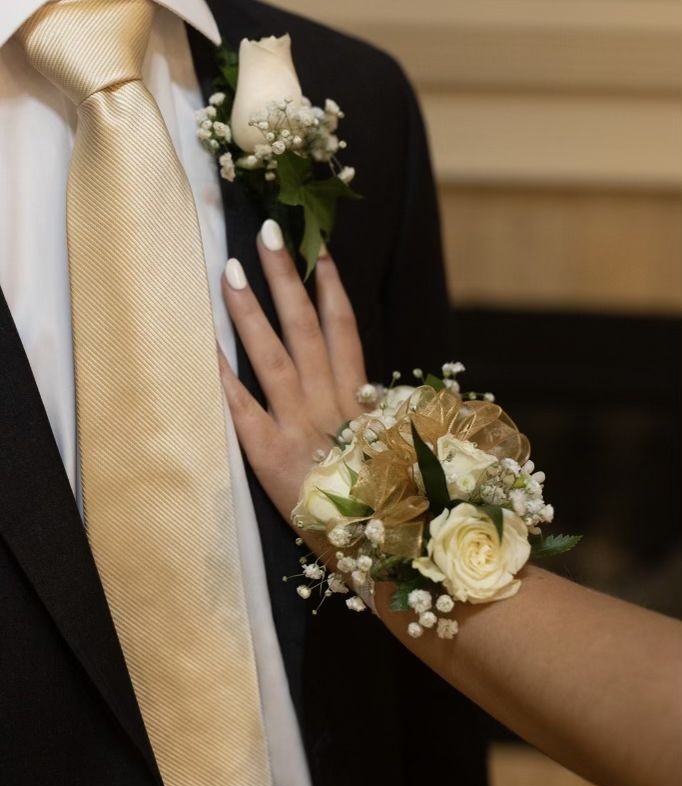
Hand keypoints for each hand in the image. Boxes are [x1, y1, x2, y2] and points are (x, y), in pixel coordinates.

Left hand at [218, 221, 367, 548]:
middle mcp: (329, 403)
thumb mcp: (398, 452)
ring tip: (230, 270)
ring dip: (252, 309)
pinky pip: (242, 407)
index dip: (331, 287)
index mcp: (360, 400)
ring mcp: (297, 426)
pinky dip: (222, 374)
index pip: (345, 330)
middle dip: (286, 277)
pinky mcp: (268, 455)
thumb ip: (383, 416)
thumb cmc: (389, 504)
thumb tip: (373, 389)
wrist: (379, 553)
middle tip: (267, 232)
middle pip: (307, 327)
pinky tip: (201, 342)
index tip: (317, 250)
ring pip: (273, 355)